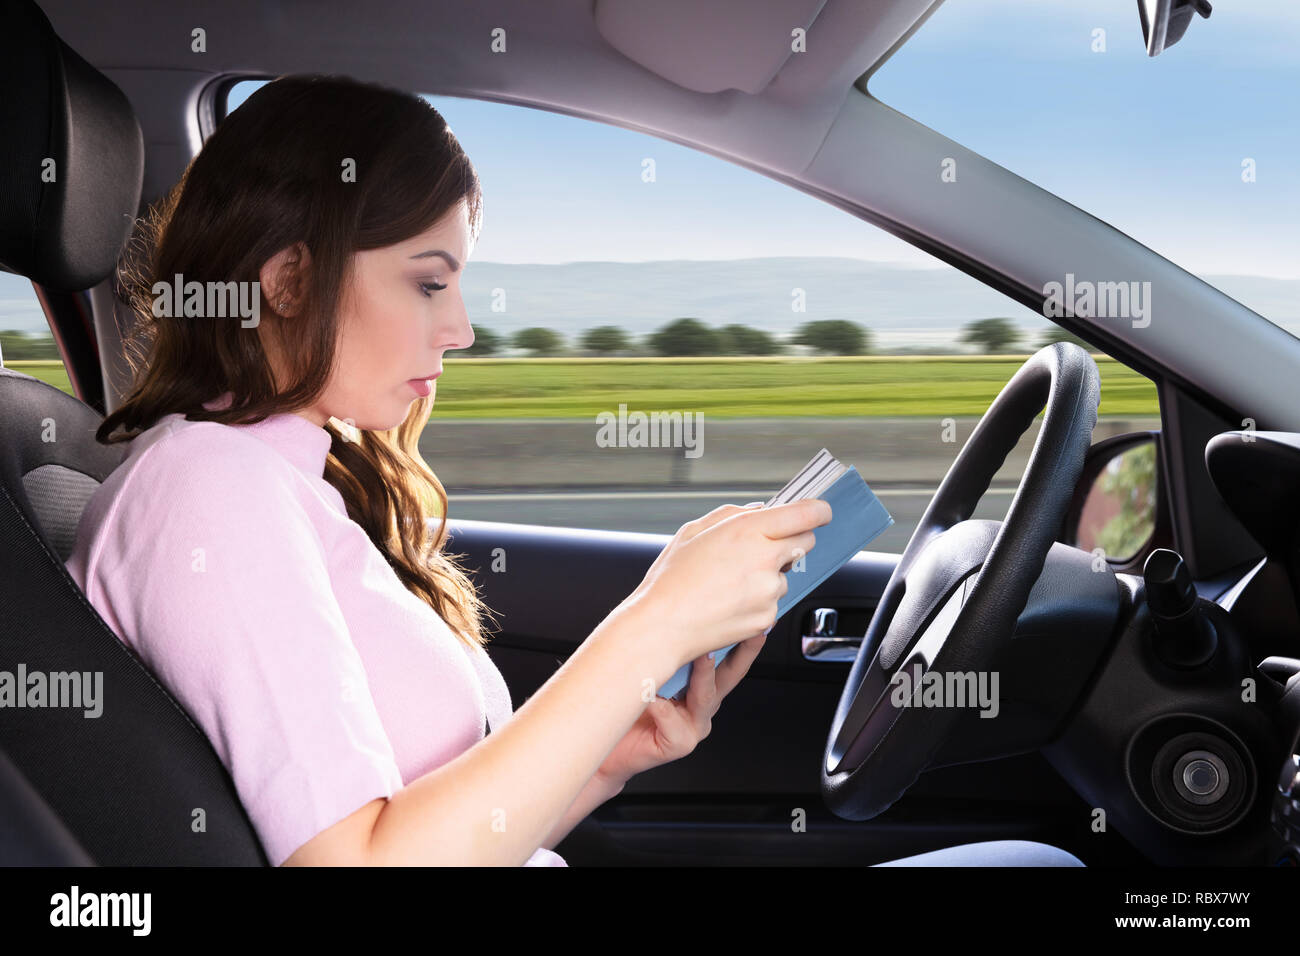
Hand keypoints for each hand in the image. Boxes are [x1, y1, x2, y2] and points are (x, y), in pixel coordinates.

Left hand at [595, 627, 769, 786]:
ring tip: (702, 654)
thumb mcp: (650, 674)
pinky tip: (650, 696)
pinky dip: (661, 706)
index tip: (755, 619)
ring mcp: (694, 726)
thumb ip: (666, 655)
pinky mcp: (680, 742)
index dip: (743, 640)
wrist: (608, 750)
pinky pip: (672, 718)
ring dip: (704, 673)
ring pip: (705, 695)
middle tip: (752, 630)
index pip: (727, 660)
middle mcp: (703, 706)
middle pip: (730, 676)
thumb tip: (674, 616)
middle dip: (744, 651)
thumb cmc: (627, 708)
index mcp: (701, 689)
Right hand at [624, 498, 830, 669]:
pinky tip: (728, 602)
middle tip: (760, 549)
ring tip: (729, 583)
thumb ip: (732, 514)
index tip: (820, 512)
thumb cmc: (671, 579)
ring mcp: (769, 591)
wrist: (662, 626)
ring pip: (784, 575)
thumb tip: (761, 510)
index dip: (818, 510)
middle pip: (804, 542)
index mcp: (748, 530)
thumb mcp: (694, 531)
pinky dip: (757, 601)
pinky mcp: (767, 617)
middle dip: (790, 541)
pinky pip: (772, 602)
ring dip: (768, 575)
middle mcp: (765, 558)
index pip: (806, 514)